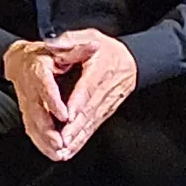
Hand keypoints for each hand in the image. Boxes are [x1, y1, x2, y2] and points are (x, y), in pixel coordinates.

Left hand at [7, 31, 138, 161]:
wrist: (133, 59)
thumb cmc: (106, 48)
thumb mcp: (89, 36)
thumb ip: (69, 40)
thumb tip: (52, 43)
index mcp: (101, 68)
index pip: (89, 87)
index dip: (78, 102)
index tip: (68, 115)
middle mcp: (106, 88)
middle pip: (90, 109)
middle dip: (76, 127)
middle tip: (62, 140)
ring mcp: (108, 101)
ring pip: (93, 121)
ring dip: (79, 137)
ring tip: (64, 149)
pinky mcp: (107, 110)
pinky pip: (95, 125)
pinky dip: (83, 138)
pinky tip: (72, 148)